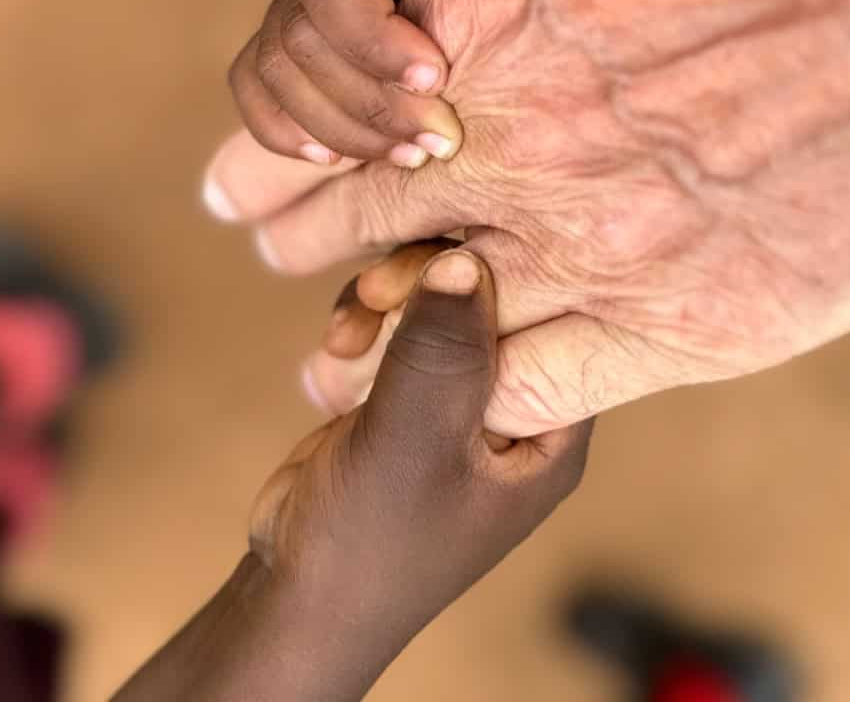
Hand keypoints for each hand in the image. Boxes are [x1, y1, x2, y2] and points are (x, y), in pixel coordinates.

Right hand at [228, 0, 535, 168]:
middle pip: (299, 41)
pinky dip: (286, 134)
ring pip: (275, 76)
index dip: (372, 37)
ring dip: (342, 130)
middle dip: (370, 102)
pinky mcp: (285, 51)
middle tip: (442, 140)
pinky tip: (341, 162)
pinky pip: (255, 94)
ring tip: (414, 156)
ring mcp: (291, 7)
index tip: (437, 78)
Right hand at [250, 249, 592, 687]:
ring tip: (345, 336)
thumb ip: (441, 352)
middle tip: (372, 293)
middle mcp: (516, 405)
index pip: (549, 311)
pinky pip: (400, 320)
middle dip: (423, 283)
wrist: (298, 595)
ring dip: (384, 301)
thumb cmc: (369, 543)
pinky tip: (335, 350)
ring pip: (439, 297)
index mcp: (551, 428)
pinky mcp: (413, 391)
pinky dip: (364, 322)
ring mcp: (461, 396)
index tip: (430, 265)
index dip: (489, 275)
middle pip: (490, 293)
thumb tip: (465, 254)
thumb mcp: (411, 443)